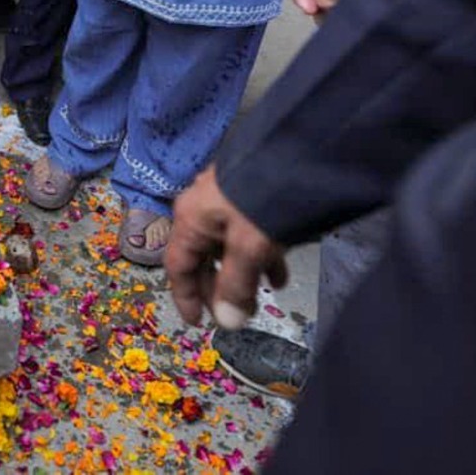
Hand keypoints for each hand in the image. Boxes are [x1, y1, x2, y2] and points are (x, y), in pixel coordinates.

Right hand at [167, 167, 288, 329]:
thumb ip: (236, 285)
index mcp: (191, 219)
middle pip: (202, 258)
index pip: (178, 266)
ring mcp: (225, 199)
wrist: (298, 151)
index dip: (186, 297)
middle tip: (239, 315)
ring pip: (227, 247)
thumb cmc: (263, 202)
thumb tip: (226, 324)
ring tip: (266, 297)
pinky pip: (246, 233)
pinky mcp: (248, 195)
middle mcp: (202, 208)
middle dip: (219, 290)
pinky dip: (259, 257)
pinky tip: (279, 273)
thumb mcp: (249, 247)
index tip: (198, 324)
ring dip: (243, 275)